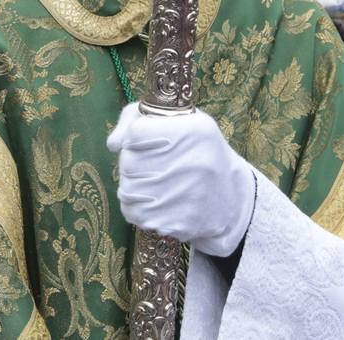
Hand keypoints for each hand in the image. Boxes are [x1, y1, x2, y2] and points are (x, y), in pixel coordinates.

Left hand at [105, 103, 253, 256]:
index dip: (134, 138)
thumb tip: (113, 144)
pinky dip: (136, 207)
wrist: (230, 197)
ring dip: (131, 185)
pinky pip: (133, 213)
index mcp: (194, 131)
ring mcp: (186, 196)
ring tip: (149, 182)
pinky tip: (153, 201)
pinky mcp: (177, 223)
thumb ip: (137, 119)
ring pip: (127, 189)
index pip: (137, 132)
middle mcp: (193, 163)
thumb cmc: (198, 151)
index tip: (144, 142)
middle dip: (131, 162)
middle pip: (129, 162)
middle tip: (147, 164)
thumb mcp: (181, 121)